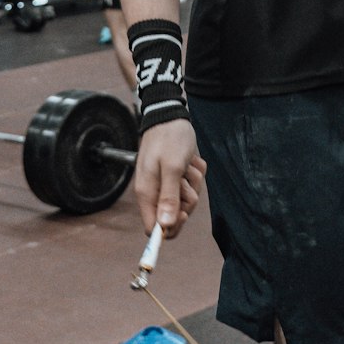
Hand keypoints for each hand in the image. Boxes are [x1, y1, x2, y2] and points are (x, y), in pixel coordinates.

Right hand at [134, 118, 205, 236]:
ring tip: (187, 165)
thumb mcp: (172, 167)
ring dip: (193, 183)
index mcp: (147, 193)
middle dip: (186, 201)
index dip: (169, 228)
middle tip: (185, 182)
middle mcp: (155, 192)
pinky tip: (190, 160)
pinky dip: (196, 173)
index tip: (183, 214)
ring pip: (187, 200)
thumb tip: (164, 226)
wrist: (172, 115)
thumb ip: (168, 197)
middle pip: (174, 217)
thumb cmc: (170, 138)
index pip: (153, 228)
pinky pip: (194, 185)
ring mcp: (167, 184)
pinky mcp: (178, 176)